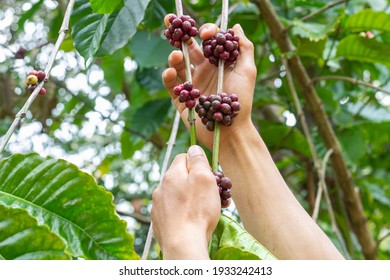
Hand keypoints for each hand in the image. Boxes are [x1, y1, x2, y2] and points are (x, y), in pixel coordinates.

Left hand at [151, 145, 220, 258]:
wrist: (183, 244)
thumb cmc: (197, 210)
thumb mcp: (203, 178)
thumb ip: (198, 161)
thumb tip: (193, 148)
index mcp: (171, 174)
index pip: (184, 157)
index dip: (199, 163)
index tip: (209, 175)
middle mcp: (161, 188)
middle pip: (182, 177)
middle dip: (198, 183)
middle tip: (214, 194)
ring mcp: (159, 206)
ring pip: (179, 195)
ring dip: (193, 198)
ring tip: (209, 210)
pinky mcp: (160, 222)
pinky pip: (174, 211)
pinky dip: (185, 213)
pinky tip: (195, 221)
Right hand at [162, 18, 256, 148]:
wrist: (230, 130)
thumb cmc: (241, 101)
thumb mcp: (247, 72)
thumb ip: (244, 48)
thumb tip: (235, 26)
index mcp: (218, 63)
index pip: (208, 41)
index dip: (205, 31)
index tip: (204, 33)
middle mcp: (204, 71)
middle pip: (188, 49)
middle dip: (180, 35)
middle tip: (171, 24)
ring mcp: (192, 84)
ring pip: (177, 64)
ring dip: (174, 57)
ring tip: (175, 57)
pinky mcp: (182, 99)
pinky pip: (171, 84)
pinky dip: (168, 76)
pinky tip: (171, 72)